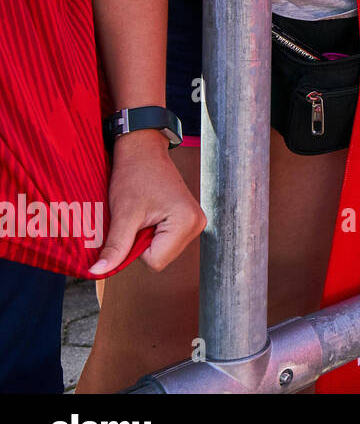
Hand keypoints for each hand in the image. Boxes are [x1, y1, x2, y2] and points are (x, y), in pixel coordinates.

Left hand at [89, 132, 204, 275]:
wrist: (143, 151)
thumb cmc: (134, 176)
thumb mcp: (123, 214)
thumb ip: (115, 246)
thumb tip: (98, 271)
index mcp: (186, 223)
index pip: (156, 262)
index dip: (135, 249)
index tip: (132, 225)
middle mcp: (197, 224)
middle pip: (161, 258)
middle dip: (142, 244)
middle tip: (137, 218)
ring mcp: (195, 222)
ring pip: (163, 251)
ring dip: (147, 239)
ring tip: (143, 215)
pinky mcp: (188, 220)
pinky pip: (166, 241)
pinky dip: (152, 234)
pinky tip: (149, 215)